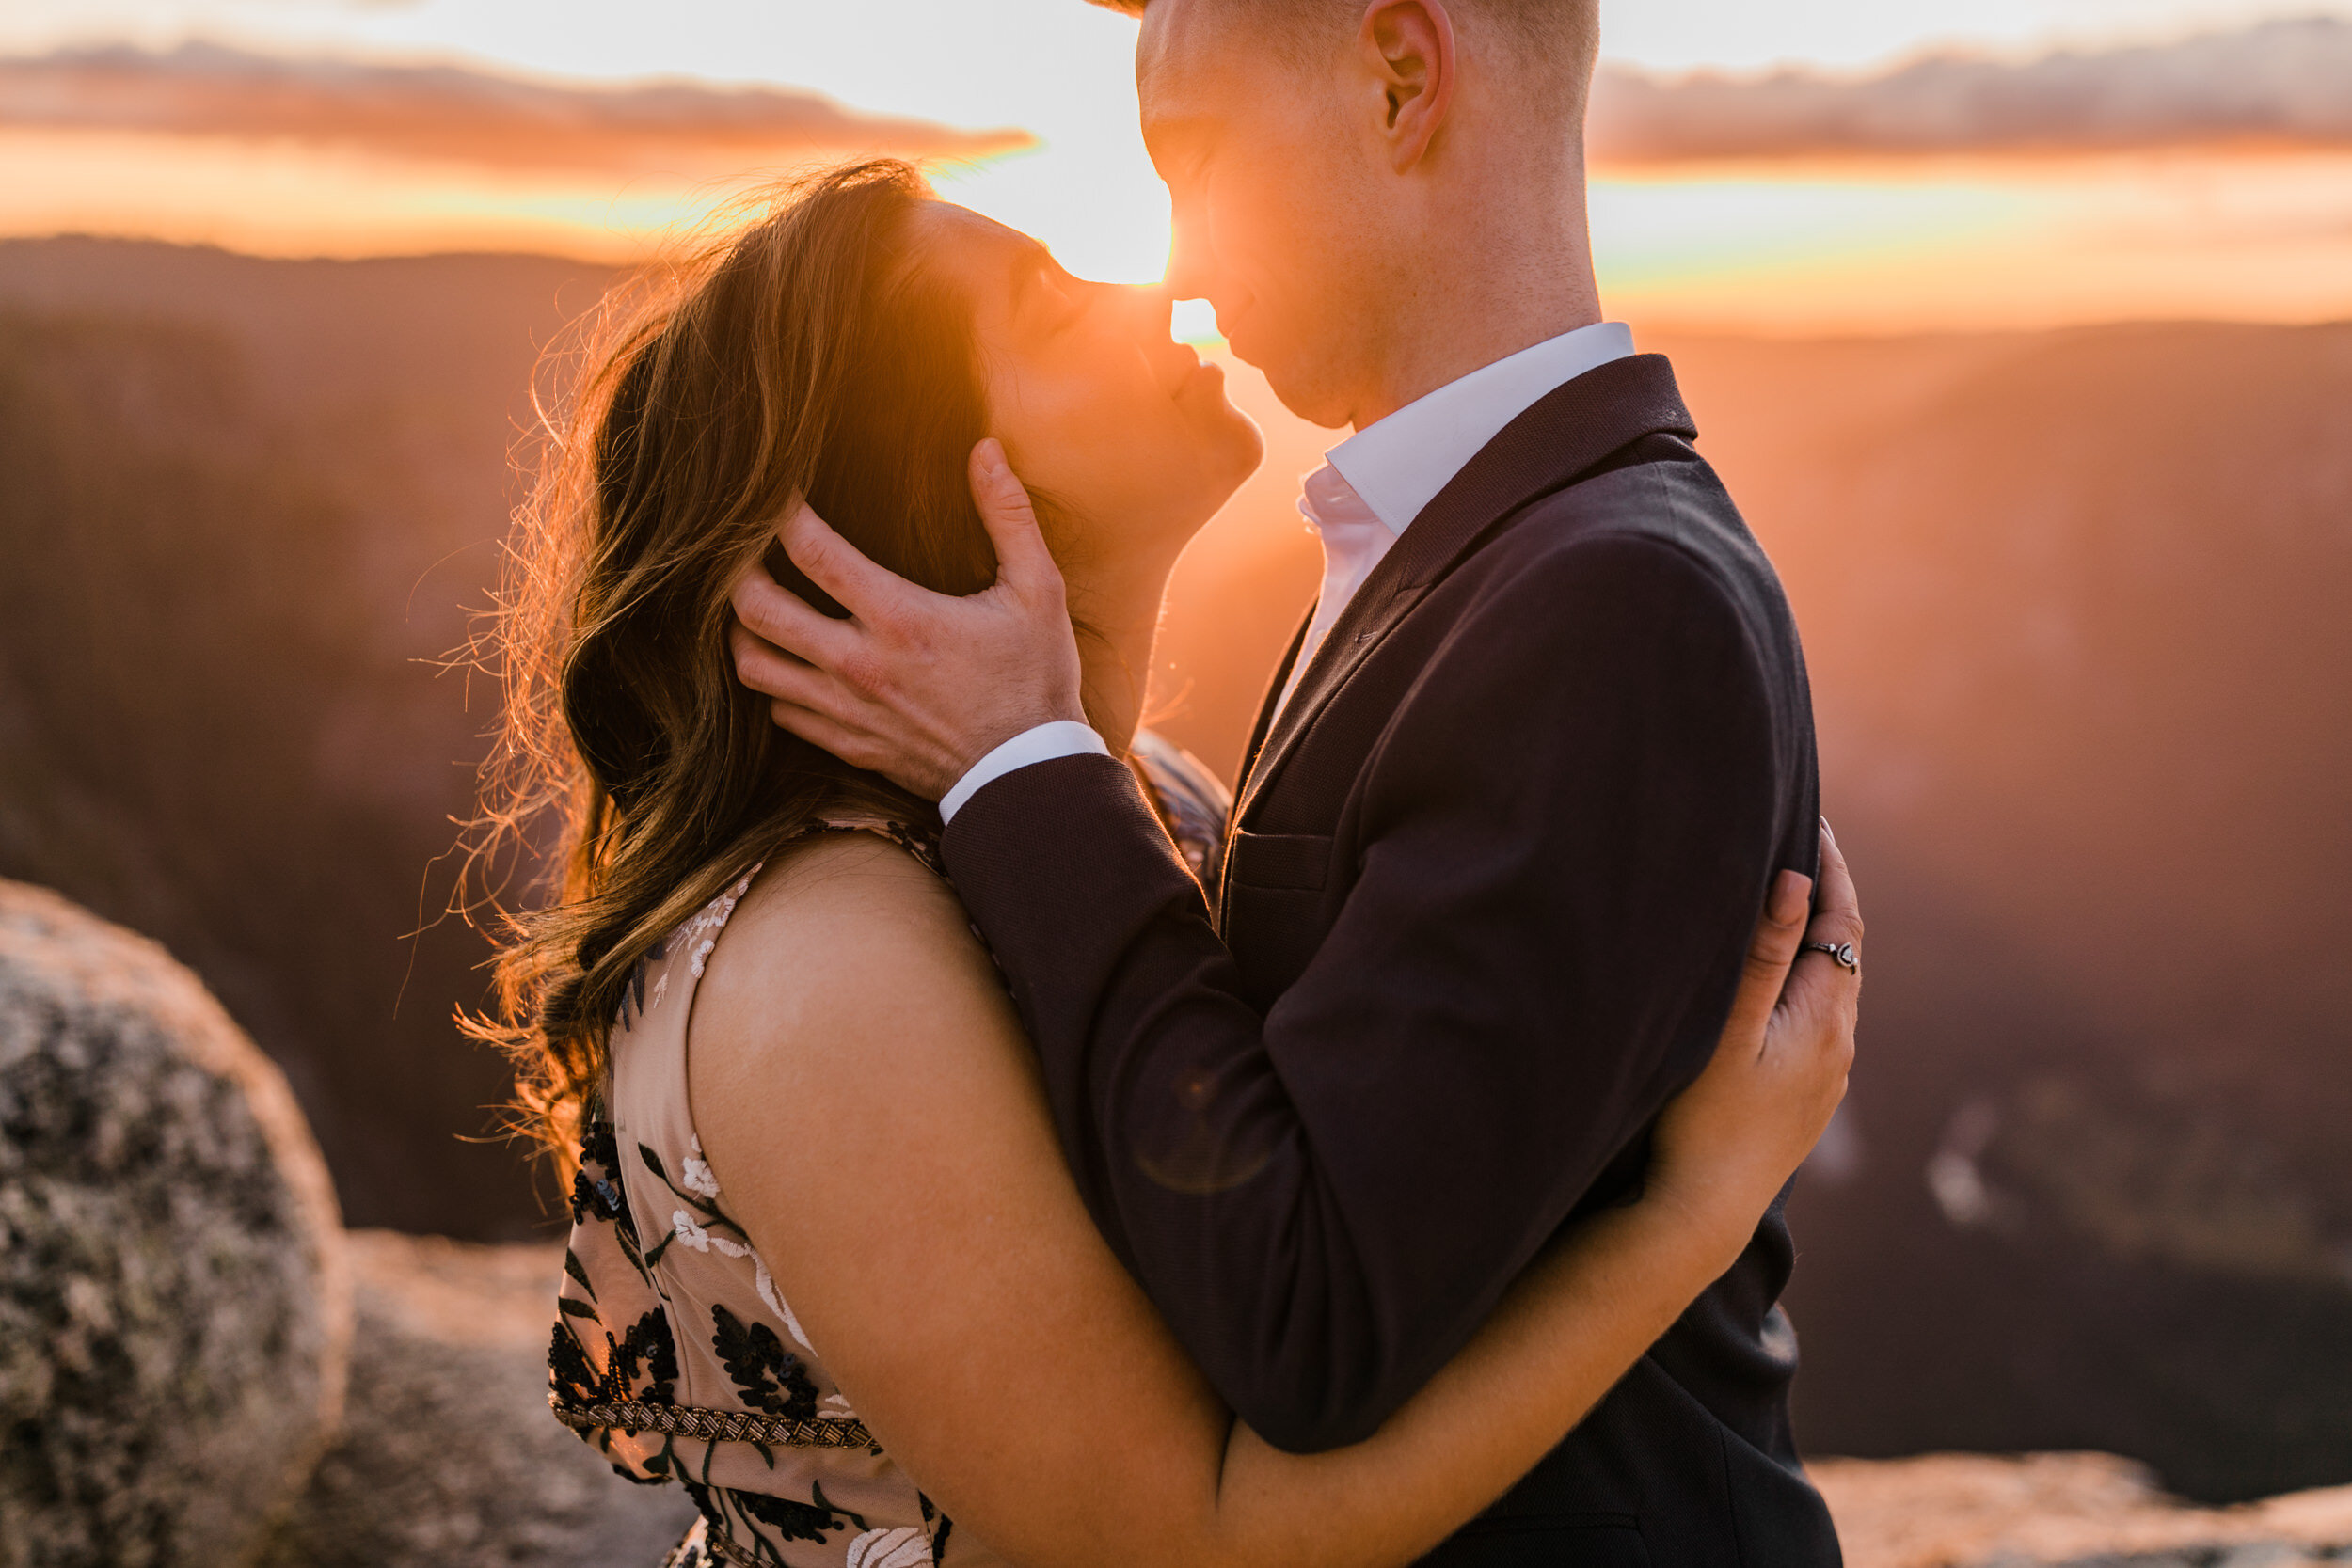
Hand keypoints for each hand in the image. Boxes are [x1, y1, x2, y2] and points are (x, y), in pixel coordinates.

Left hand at [727, 439, 1086, 799]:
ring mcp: (847, 710)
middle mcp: (859, 665)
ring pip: (753, 666)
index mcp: (900, 618)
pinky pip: (779, 713)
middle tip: (740, 546)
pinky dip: (772, 683)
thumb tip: (986, 449)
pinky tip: (788, 660)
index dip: (778, 512)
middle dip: (734, 569)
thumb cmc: (1035, 679)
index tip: (772, 489)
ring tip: (753, 603)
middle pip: (756, 609)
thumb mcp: (1038, 591)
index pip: (810, 551)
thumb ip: (1008, 515)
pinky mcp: (848, 746)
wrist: (1027, 777)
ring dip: (742, 630)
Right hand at [1647, 822, 1862, 1254]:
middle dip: (1826, 897)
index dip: (1832, 867)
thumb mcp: (1728, 1028)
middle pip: (1844, 952)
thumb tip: (1798, 881)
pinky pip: (1815, 1020)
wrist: (1704, 1212)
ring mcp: (1827, 1076)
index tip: (1814, 819)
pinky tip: (1772, 985)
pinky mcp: (1806, 1099)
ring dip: (1813, 942)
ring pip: (1830, 988)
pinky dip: (1800, 982)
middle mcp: (1840, 1045)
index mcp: (1826, 1018)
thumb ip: (1763, 954)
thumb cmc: (1704, 1120)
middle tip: (1797, 844)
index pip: (1844, 921)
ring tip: (1784, 902)